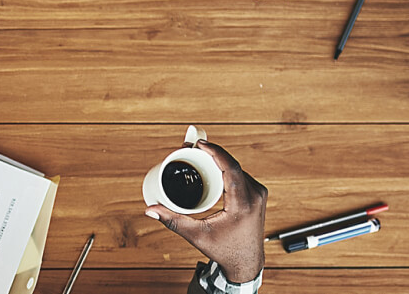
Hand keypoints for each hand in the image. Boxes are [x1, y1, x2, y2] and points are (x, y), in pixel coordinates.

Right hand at [145, 140, 267, 283]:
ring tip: (199, 154)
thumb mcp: (197, 236)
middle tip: (192, 147)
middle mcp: (255, 196)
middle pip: (232, 165)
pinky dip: (226, 168)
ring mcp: (258, 194)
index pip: (231, 168)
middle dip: (212, 153)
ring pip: (237, 168)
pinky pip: (241, 175)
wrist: (247, 263)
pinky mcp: (257, 195)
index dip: (215, 152)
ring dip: (219, 159)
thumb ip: (173, 221)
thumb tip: (150, 209)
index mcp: (243, 204)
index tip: (200, 144)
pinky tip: (214, 165)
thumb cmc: (225, 251)